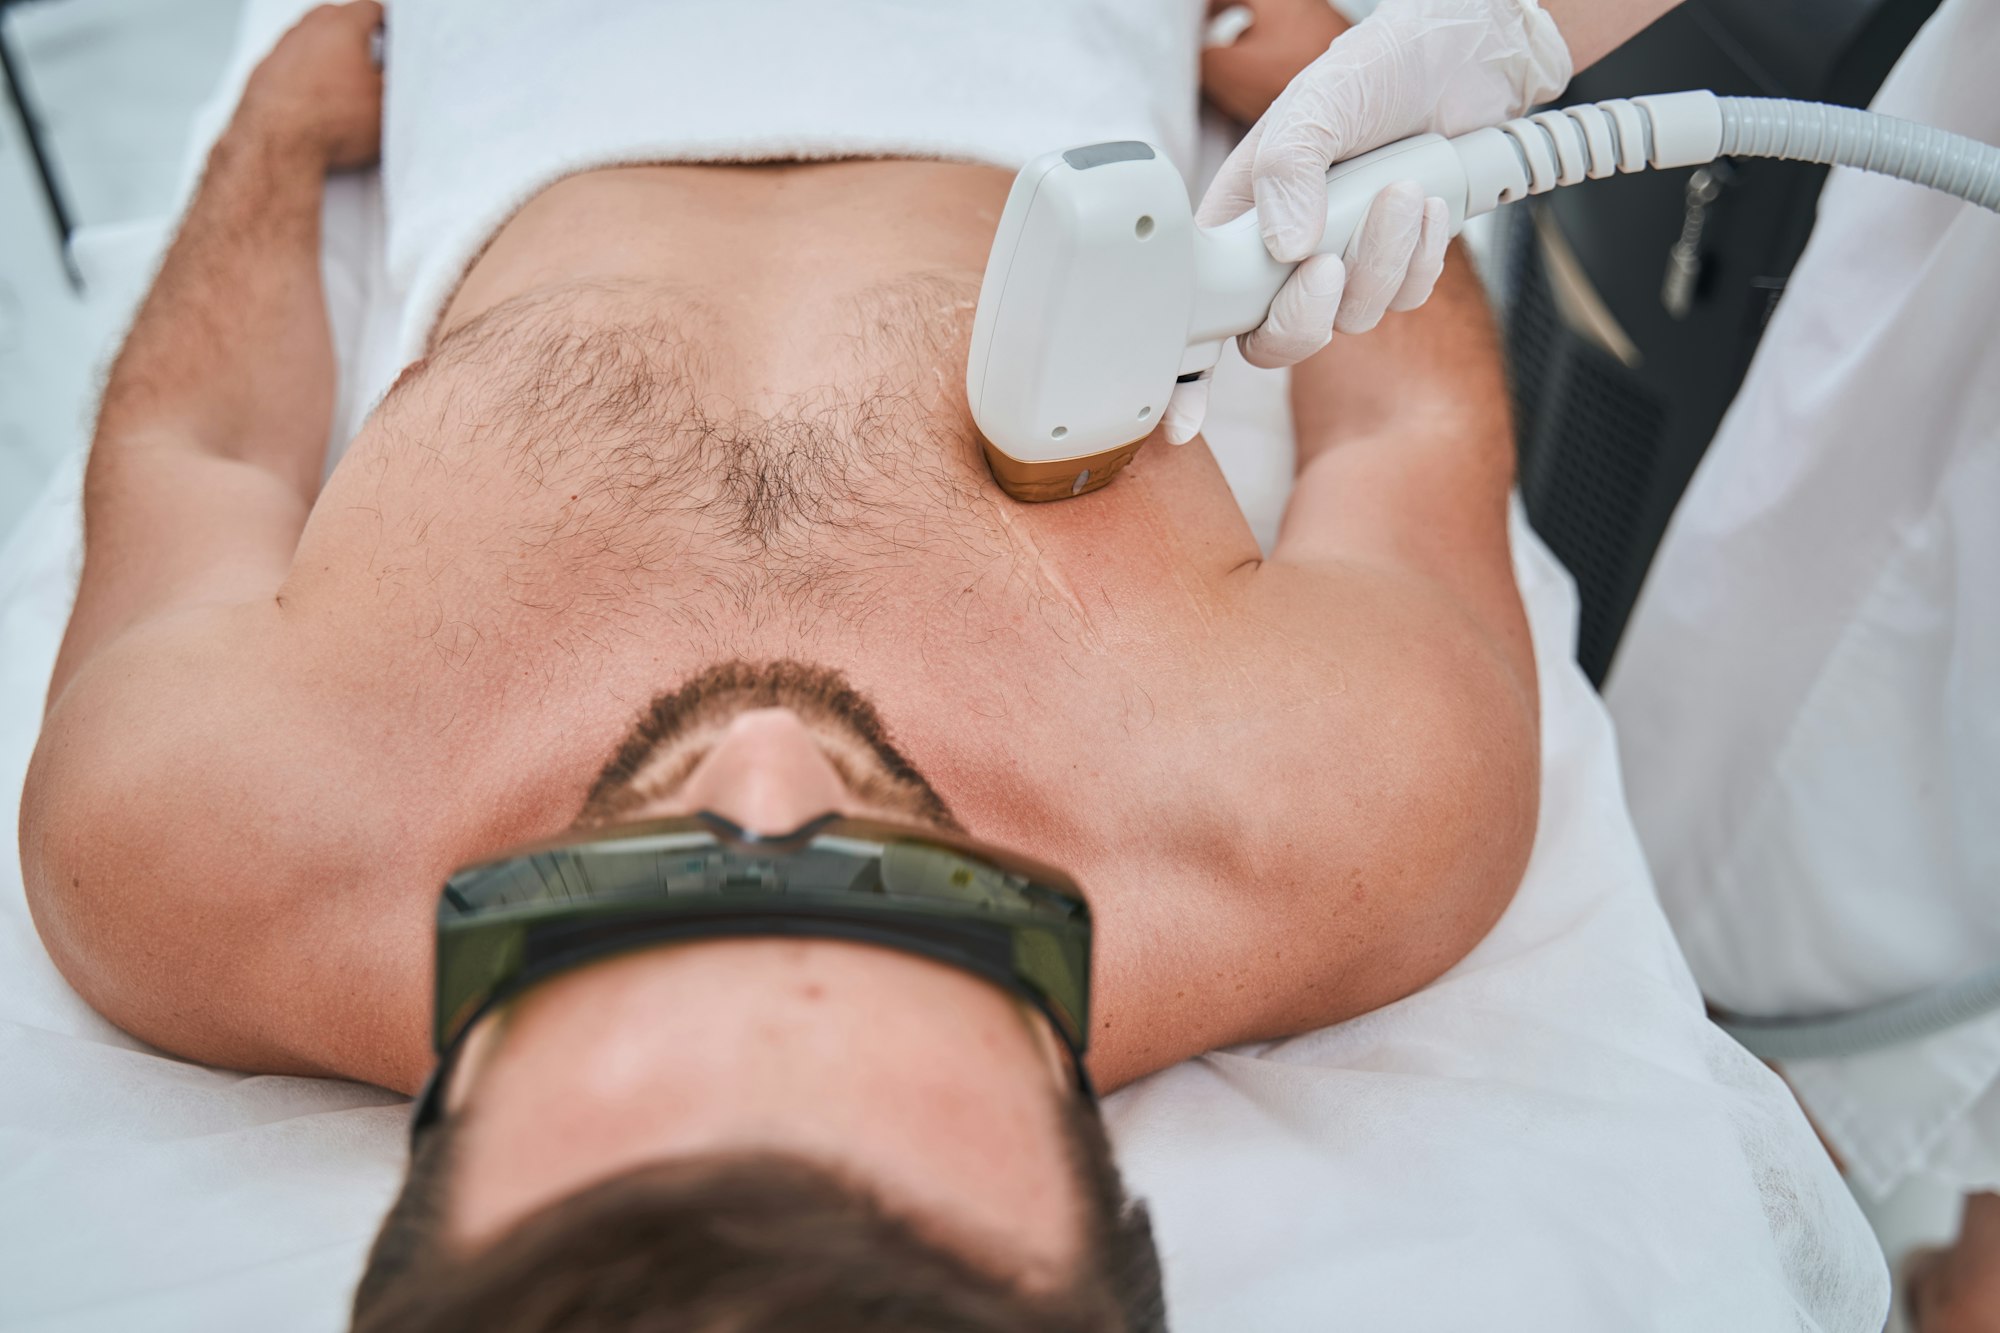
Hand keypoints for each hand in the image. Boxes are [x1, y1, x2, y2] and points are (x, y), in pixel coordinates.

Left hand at [236, 1, 384, 171]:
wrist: (279, 146)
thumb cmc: (331, 123)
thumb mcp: (388, 106)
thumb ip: (397, 83)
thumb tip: (397, 79)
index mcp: (342, 26)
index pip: (370, 9)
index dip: (386, 24)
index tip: (392, 37)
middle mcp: (307, 30)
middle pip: (335, 20)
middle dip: (354, 35)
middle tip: (370, 60)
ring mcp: (281, 50)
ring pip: (310, 42)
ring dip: (327, 57)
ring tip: (343, 88)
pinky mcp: (263, 74)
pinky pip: (290, 67)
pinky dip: (304, 78)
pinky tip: (316, 104)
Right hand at [1165, 0, 1570, 443]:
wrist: (1454, 64)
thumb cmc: (1369, 74)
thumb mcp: (1314, 106)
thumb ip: (1290, 171)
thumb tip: (1284, 249)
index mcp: (1237, 224)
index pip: (1199, 314)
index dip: (1185, 377)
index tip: (1184, 421)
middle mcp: (1280, 257)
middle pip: (1276, 340)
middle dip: (1308, 312)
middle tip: (1330, 263)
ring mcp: (1340, 266)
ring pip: (1352, 318)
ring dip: (1383, 258)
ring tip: (1404, 188)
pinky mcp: (1394, 267)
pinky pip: (1405, 299)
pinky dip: (1421, 254)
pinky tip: (1427, 200)